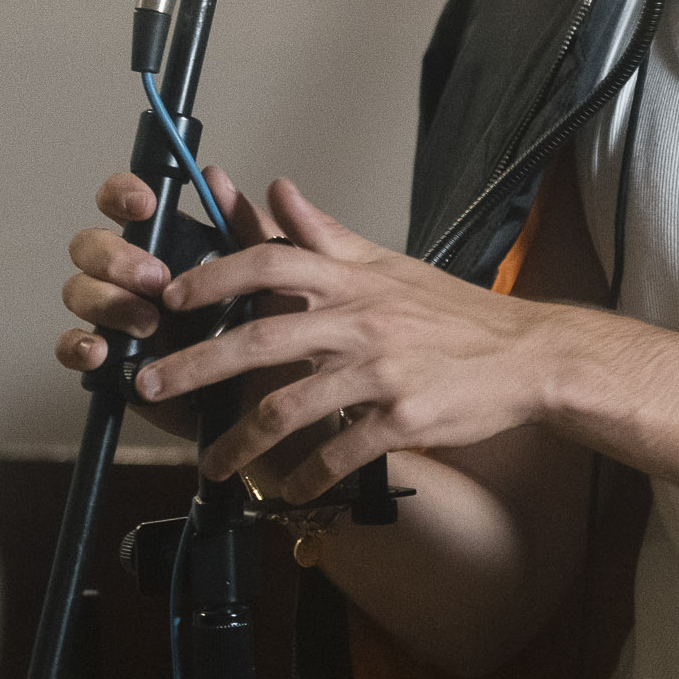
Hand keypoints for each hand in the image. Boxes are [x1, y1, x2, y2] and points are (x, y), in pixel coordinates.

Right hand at [53, 164, 271, 438]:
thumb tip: (217, 176)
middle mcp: (135, 273)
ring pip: (79, 291)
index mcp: (170, 240)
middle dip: (115, 257)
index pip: (127, 203)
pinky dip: (78, 347)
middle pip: (91, 245)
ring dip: (106, 301)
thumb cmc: (278, 324)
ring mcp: (117, 315)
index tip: (147, 205)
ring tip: (149, 322)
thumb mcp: (280, 270)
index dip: (124, 194)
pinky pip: (72, 348)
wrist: (282, 393)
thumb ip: (249, 225)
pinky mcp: (111, 360)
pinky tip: (101, 352)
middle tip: (156, 278)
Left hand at [133, 178, 581, 501]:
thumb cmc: (455, 314)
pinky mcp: (404, 419)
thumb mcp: (390, 265)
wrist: (528, 355)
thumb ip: (326, 235)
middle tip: (150, 388)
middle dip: (195, 365)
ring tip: (211, 464)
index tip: (171, 297)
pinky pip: (340, 451)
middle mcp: (362, 320)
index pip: (269, 262)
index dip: (214, 276)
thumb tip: (276, 189)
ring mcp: (383, 371)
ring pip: (290, 407)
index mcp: (354, 280)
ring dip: (239, 442)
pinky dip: (308, 476)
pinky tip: (291, 489)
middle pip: (260, 338)